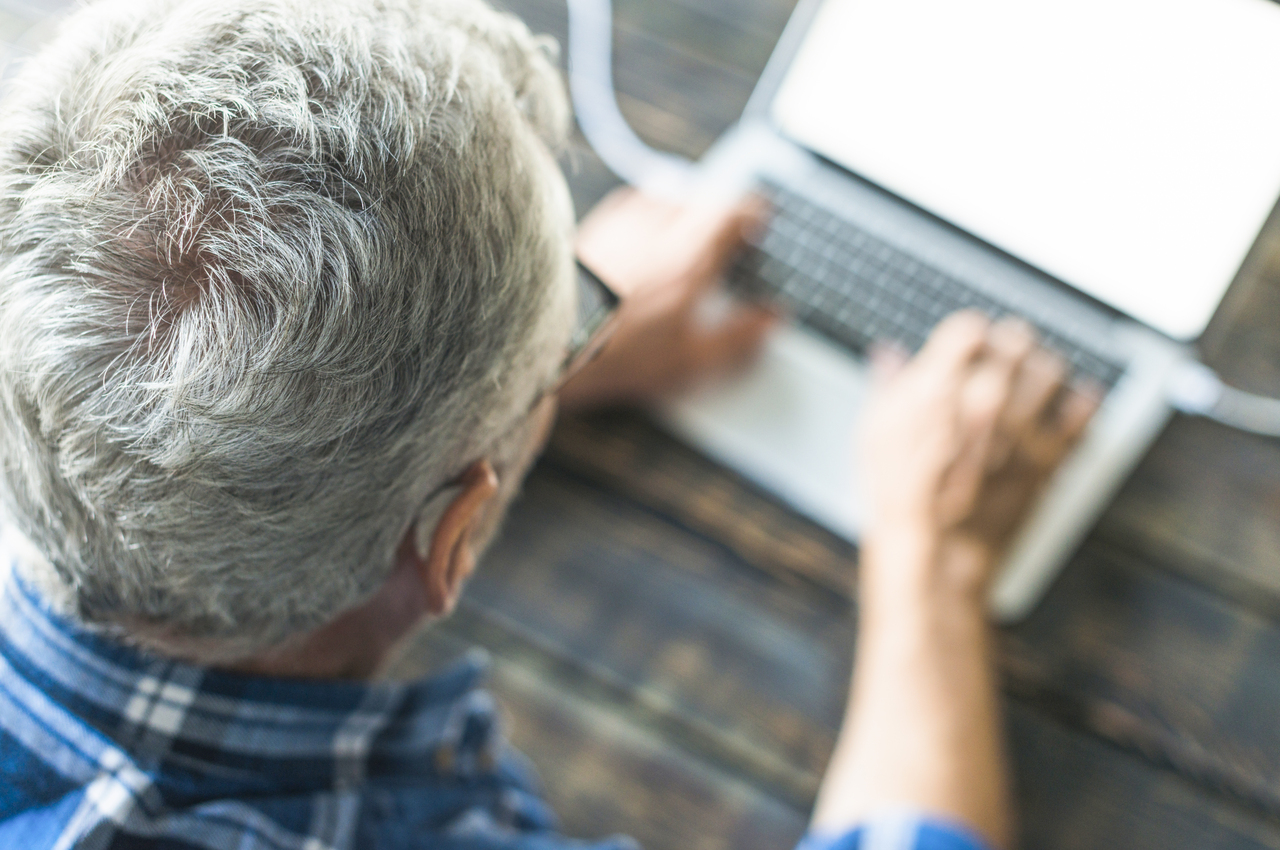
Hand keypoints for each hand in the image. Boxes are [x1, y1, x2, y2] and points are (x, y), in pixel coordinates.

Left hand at [557, 188, 776, 408]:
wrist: (547, 340)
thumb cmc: (616, 353)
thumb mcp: (688, 359)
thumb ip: (737, 336)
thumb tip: (772, 319)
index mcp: (689, 258)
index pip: (734, 212)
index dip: (754, 211)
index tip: (762, 218)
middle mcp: (658, 229)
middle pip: (702, 198)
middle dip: (719, 212)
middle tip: (729, 231)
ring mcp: (623, 223)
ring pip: (666, 196)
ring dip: (684, 209)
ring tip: (689, 232)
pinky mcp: (595, 226)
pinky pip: (632, 203)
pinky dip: (648, 211)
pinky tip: (645, 232)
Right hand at [860, 312, 1098, 597]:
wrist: (937, 553)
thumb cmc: (901, 500)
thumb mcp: (875, 434)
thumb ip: (888, 386)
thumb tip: (890, 357)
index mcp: (940, 386)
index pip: (970, 329)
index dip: (970, 335)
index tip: (971, 343)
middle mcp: (986, 398)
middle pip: (1016, 342)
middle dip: (1011, 344)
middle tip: (1010, 349)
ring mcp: (1021, 427)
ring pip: (1051, 371)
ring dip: (1044, 369)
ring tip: (1040, 374)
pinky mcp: (1048, 457)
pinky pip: (1081, 414)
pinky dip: (1081, 403)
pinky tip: (1077, 400)